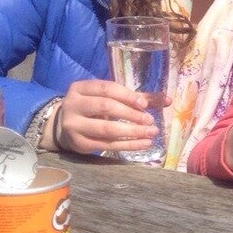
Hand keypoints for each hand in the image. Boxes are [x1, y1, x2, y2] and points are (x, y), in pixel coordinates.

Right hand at [42, 79, 161, 154]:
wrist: (64, 127)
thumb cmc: (94, 108)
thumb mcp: (109, 98)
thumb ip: (136, 97)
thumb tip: (167, 100)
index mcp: (80, 88)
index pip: (107, 88)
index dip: (128, 96)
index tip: (144, 105)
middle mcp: (73, 104)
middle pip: (106, 107)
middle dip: (131, 114)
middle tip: (150, 121)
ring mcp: (73, 125)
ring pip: (106, 129)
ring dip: (133, 132)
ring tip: (152, 133)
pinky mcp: (79, 143)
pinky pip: (107, 145)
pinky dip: (129, 145)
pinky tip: (144, 143)